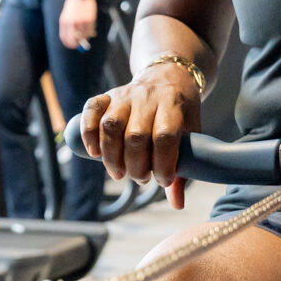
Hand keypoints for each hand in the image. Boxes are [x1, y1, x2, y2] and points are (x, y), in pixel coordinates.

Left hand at [58, 0, 97, 49]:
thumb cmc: (73, 4)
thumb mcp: (67, 15)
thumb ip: (68, 27)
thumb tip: (73, 39)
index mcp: (64, 22)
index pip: (64, 38)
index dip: (69, 44)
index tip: (73, 45)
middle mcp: (71, 23)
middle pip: (73, 41)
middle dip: (77, 44)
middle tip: (81, 44)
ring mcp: (81, 22)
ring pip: (84, 36)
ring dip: (86, 35)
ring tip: (85, 26)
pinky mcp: (89, 19)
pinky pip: (91, 31)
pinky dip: (91, 31)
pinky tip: (89, 24)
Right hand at [80, 63, 200, 209]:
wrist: (169, 76)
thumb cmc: (181, 113)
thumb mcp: (191, 134)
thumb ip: (184, 168)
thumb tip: (177, 204)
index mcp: (173, 106)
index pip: (165, 136)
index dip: (162, 163)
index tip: (163, 180)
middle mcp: (147, 98)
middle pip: (135, 135)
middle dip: (135, 166)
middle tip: (140, 178)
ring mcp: (125, 94)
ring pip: (111, 125)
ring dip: (112, 155)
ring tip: (118, 173)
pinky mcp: (108, 94)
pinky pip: (91, 109)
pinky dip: (88, 132)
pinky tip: (94, 152)